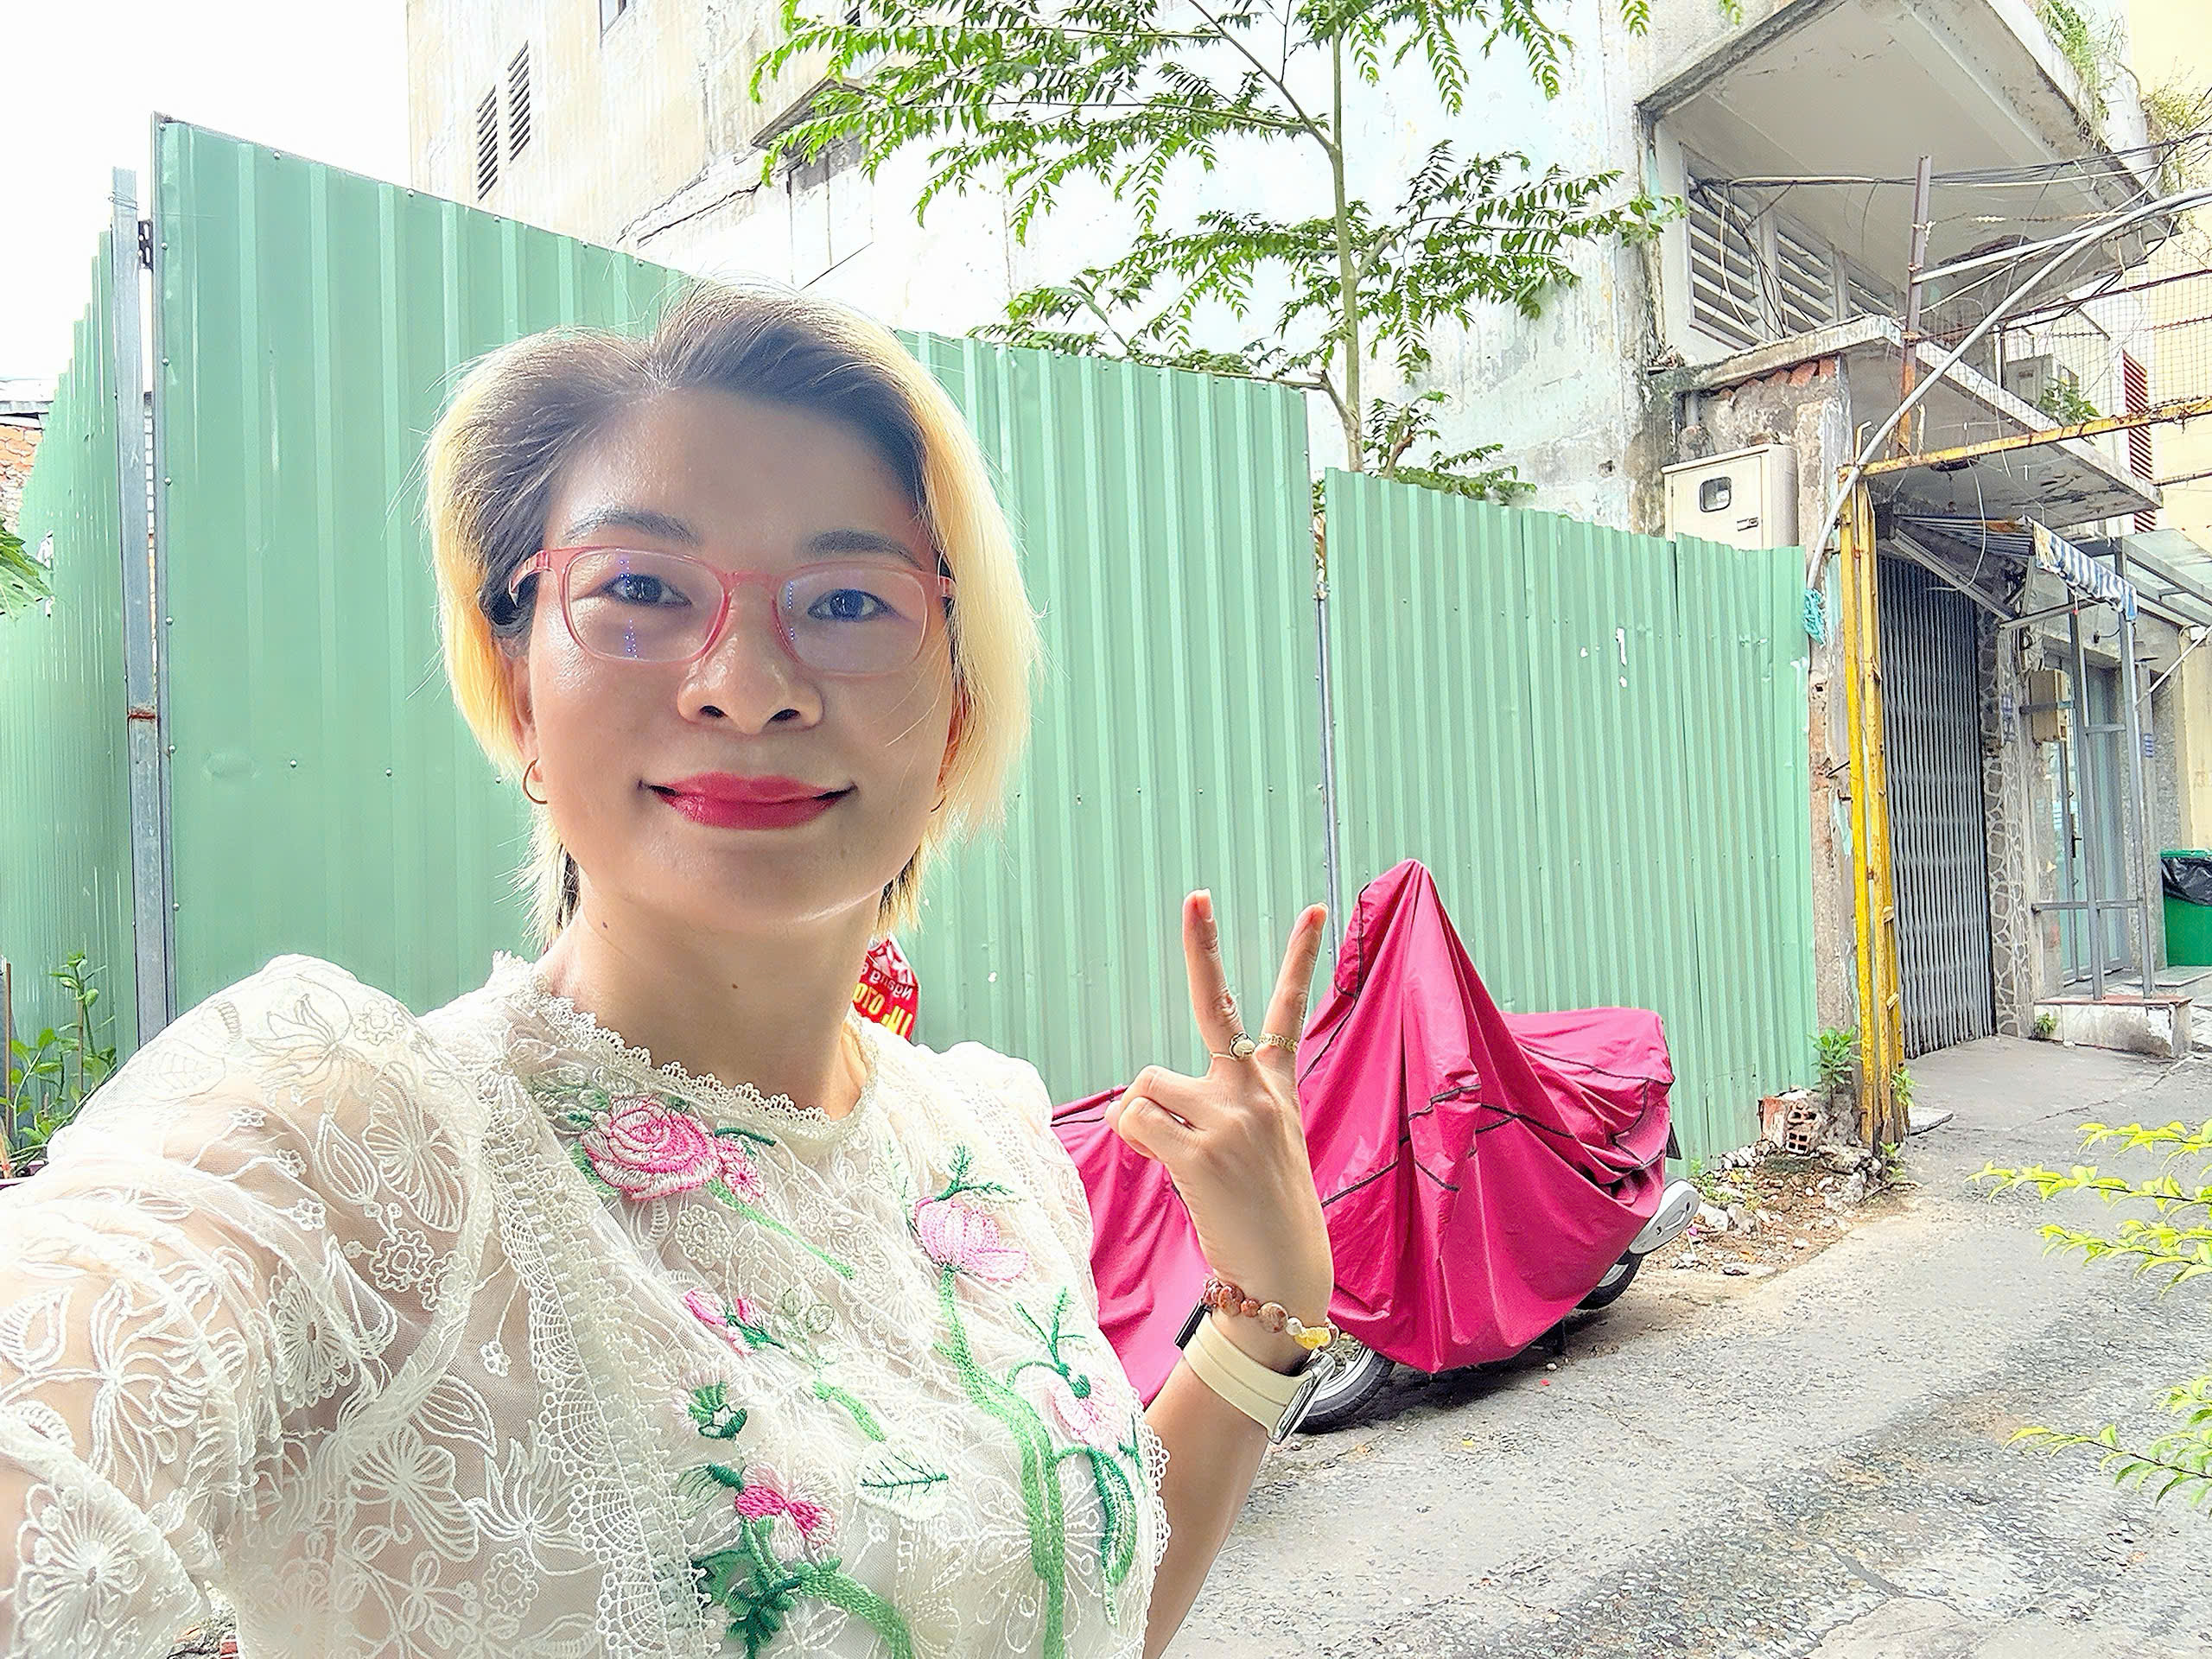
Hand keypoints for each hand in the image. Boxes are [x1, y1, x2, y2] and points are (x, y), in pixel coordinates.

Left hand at [1105, 891, 1332, 1374]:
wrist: (1283, 1273)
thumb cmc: (1264, 1212)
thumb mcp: (1257, 1148)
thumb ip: (1206, 1110)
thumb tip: (1127, 1104)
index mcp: (1278, 1088)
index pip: (1291, 1011)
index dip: (1303, 958)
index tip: (1316, 909)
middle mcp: (1256, 1093)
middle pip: (1218, 1007)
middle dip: (1203, 946)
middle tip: (1196, 896)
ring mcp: (1230, 1118)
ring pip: (1148, 1084)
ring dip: (1141, 1116)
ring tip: (1170, 1154)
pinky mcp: (1199, 1151)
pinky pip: (1135, 1121)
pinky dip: (1131, 1137)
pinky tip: (1158, 1163)